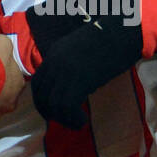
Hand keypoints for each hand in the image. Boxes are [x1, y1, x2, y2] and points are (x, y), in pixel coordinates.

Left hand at [31, 12, 142, 129]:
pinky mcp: (80, 79)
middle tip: (64, 121)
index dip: (41, 101)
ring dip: (64, 119)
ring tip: (77, 123)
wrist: (120, 33)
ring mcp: (66, 71)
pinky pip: (68, 106)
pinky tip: (82, 120)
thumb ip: (68, 67)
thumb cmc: (105, 42)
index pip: (37, 83)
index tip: (52, 112)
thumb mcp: (79, 52)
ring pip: (54, 104)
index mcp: (53, 54)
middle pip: (42, 95)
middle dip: (50, 113)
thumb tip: (69, 90)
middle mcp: (55, 63)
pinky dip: (73, 118)